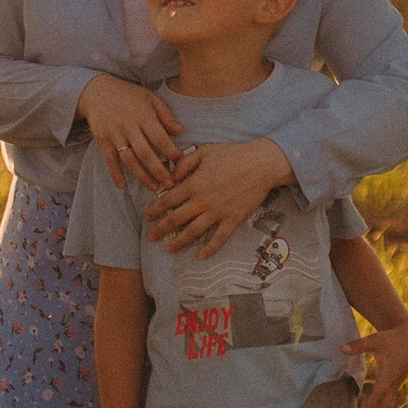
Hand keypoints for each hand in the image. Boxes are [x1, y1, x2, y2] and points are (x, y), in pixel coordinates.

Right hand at [79, 72, 192, 192]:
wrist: (97, 90)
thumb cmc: (128, 94)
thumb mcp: (149, 97)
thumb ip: (165, 114)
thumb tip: (179, 131)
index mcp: (143, 114)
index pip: (159, 138)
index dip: (170, 152)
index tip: (179, 161)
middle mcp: (128, 125)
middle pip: (145, 153)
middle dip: (159, 171)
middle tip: (169, 185)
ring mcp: (113, 134)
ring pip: (129, 160)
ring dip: (142, 177)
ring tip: (154, 188)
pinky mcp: (102, 139)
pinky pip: (109, 160)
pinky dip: (116, 174)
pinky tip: (123, 185)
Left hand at [146, 136, 292, 258]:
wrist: (261, 164)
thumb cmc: (233, 155)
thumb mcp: (204, 151)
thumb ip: (184, 163)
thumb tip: (170, 177)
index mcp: (193, 184)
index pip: (168, 200)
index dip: (155, 210)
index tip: (147, 217)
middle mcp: (202, 201)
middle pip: (176, 219)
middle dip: (161, 230)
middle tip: (151, 237)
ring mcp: (217, 212)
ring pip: (194, 232)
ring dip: (179, 242)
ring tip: (169, 250)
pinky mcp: (232, 219)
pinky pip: (219, 238)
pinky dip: (210, 249)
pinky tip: (201, 256)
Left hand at [351, 318, 407, 407]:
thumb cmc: (390, 338)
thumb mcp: (374, 339)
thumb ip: (358, 345)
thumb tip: (341, 348)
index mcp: (390, 374)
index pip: (379, 394)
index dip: (369, 406)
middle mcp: (394, 383)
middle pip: (383, 407)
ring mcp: (395, 387)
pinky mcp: (394, 387)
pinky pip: (387, 405)